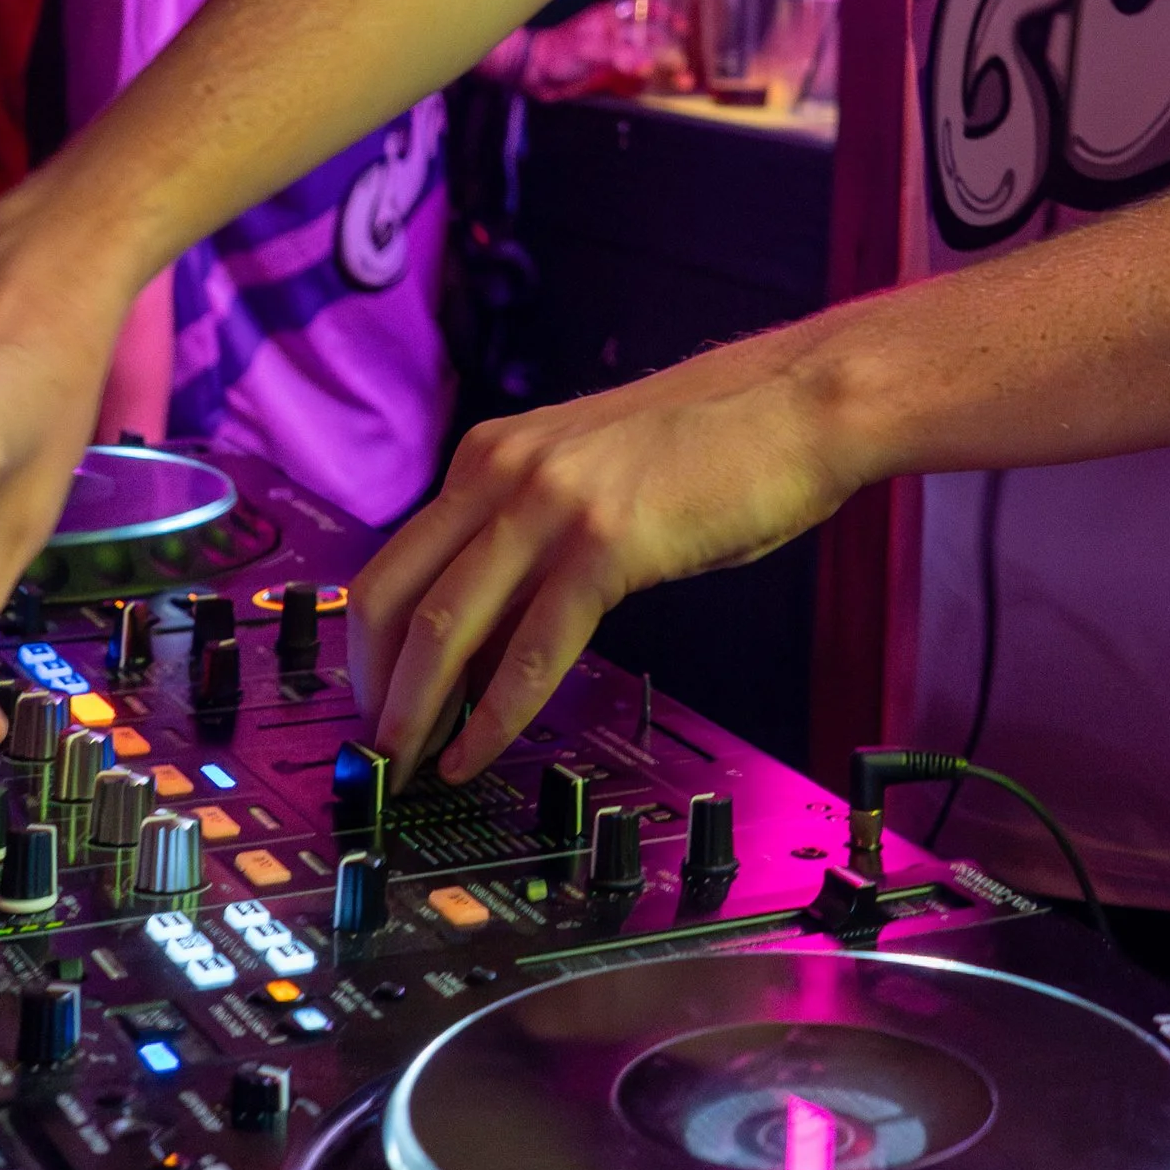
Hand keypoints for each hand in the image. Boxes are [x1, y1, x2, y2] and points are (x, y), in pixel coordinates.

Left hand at [348, 325, 864, 784]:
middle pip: (392, 594)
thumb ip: (527, 540)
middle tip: (376, 751)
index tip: (374, 704)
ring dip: (416, 712)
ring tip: (409, 766)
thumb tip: (482, 644)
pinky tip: (479, 751)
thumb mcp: (590, 477)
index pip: (394, 560)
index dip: (369, 649)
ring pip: (444, 627)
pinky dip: (495, 716)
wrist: (800, 402)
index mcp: (493, 452)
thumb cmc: (714, 443)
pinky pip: (530, 651)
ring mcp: (551, 503)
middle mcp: (504, 469)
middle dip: (372, 688)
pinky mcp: (606, 542)